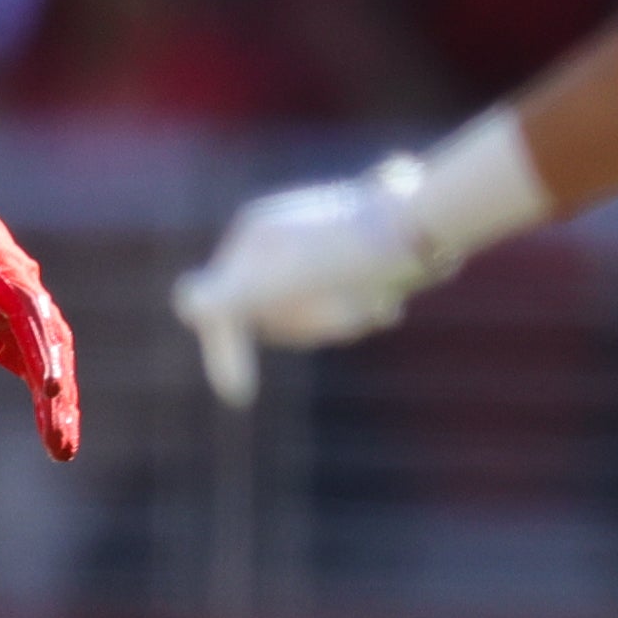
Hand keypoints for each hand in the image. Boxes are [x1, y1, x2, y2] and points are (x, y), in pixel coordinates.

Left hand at [0, 153, 78, 461]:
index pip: (28, 311)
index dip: (42, 350)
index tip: (49, 389)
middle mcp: (15, 281)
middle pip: (50, 341)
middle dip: (58, 394)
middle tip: (63, 445)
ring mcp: (11, 300)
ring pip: (47, 355)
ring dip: (57, 403)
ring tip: (63, 451)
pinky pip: (25, 359)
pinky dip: (38, 393)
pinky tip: (50, 429)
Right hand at [172, 171, 440, 406]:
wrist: (432, 222)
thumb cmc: (354, 257)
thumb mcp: (283, 281)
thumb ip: (230, 298)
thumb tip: (185, 303)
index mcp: (254, 238)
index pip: (225, 310)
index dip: (226, 354)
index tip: (240, 396)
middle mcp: (281, 238)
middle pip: (275, 314)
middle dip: (312, 327)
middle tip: (346, 312)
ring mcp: (319, 244)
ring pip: (316, 310)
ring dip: (345, 318)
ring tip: (375, 300)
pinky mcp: (355, 253)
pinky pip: (347, 298)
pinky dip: (366, 307)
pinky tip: (388, 300)